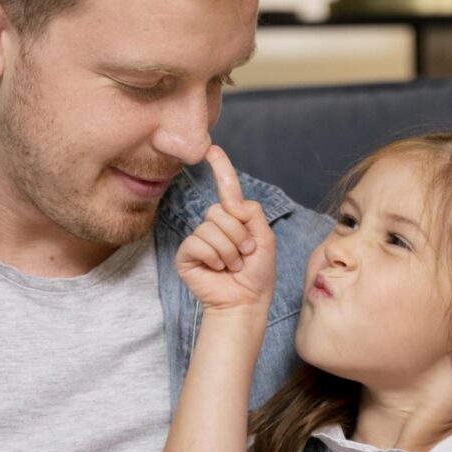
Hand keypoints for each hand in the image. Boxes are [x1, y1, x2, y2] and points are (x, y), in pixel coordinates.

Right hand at [174, 146, 277, 313]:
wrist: (246, 301)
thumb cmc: (257, 274)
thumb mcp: (265, 238)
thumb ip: (252, 214)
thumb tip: (232, 203)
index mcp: (234, 218)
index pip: (226, 189)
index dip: (221, 168)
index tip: (212, 150)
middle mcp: (214, 225)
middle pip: (221, 211)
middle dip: (238, 235)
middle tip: (244, 255)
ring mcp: (199, 239)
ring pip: (211, 228)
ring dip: (229, 250)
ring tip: (232, 265)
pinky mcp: (186, 254)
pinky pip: (198, 242)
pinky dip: (214, 257)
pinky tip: (217, 269)